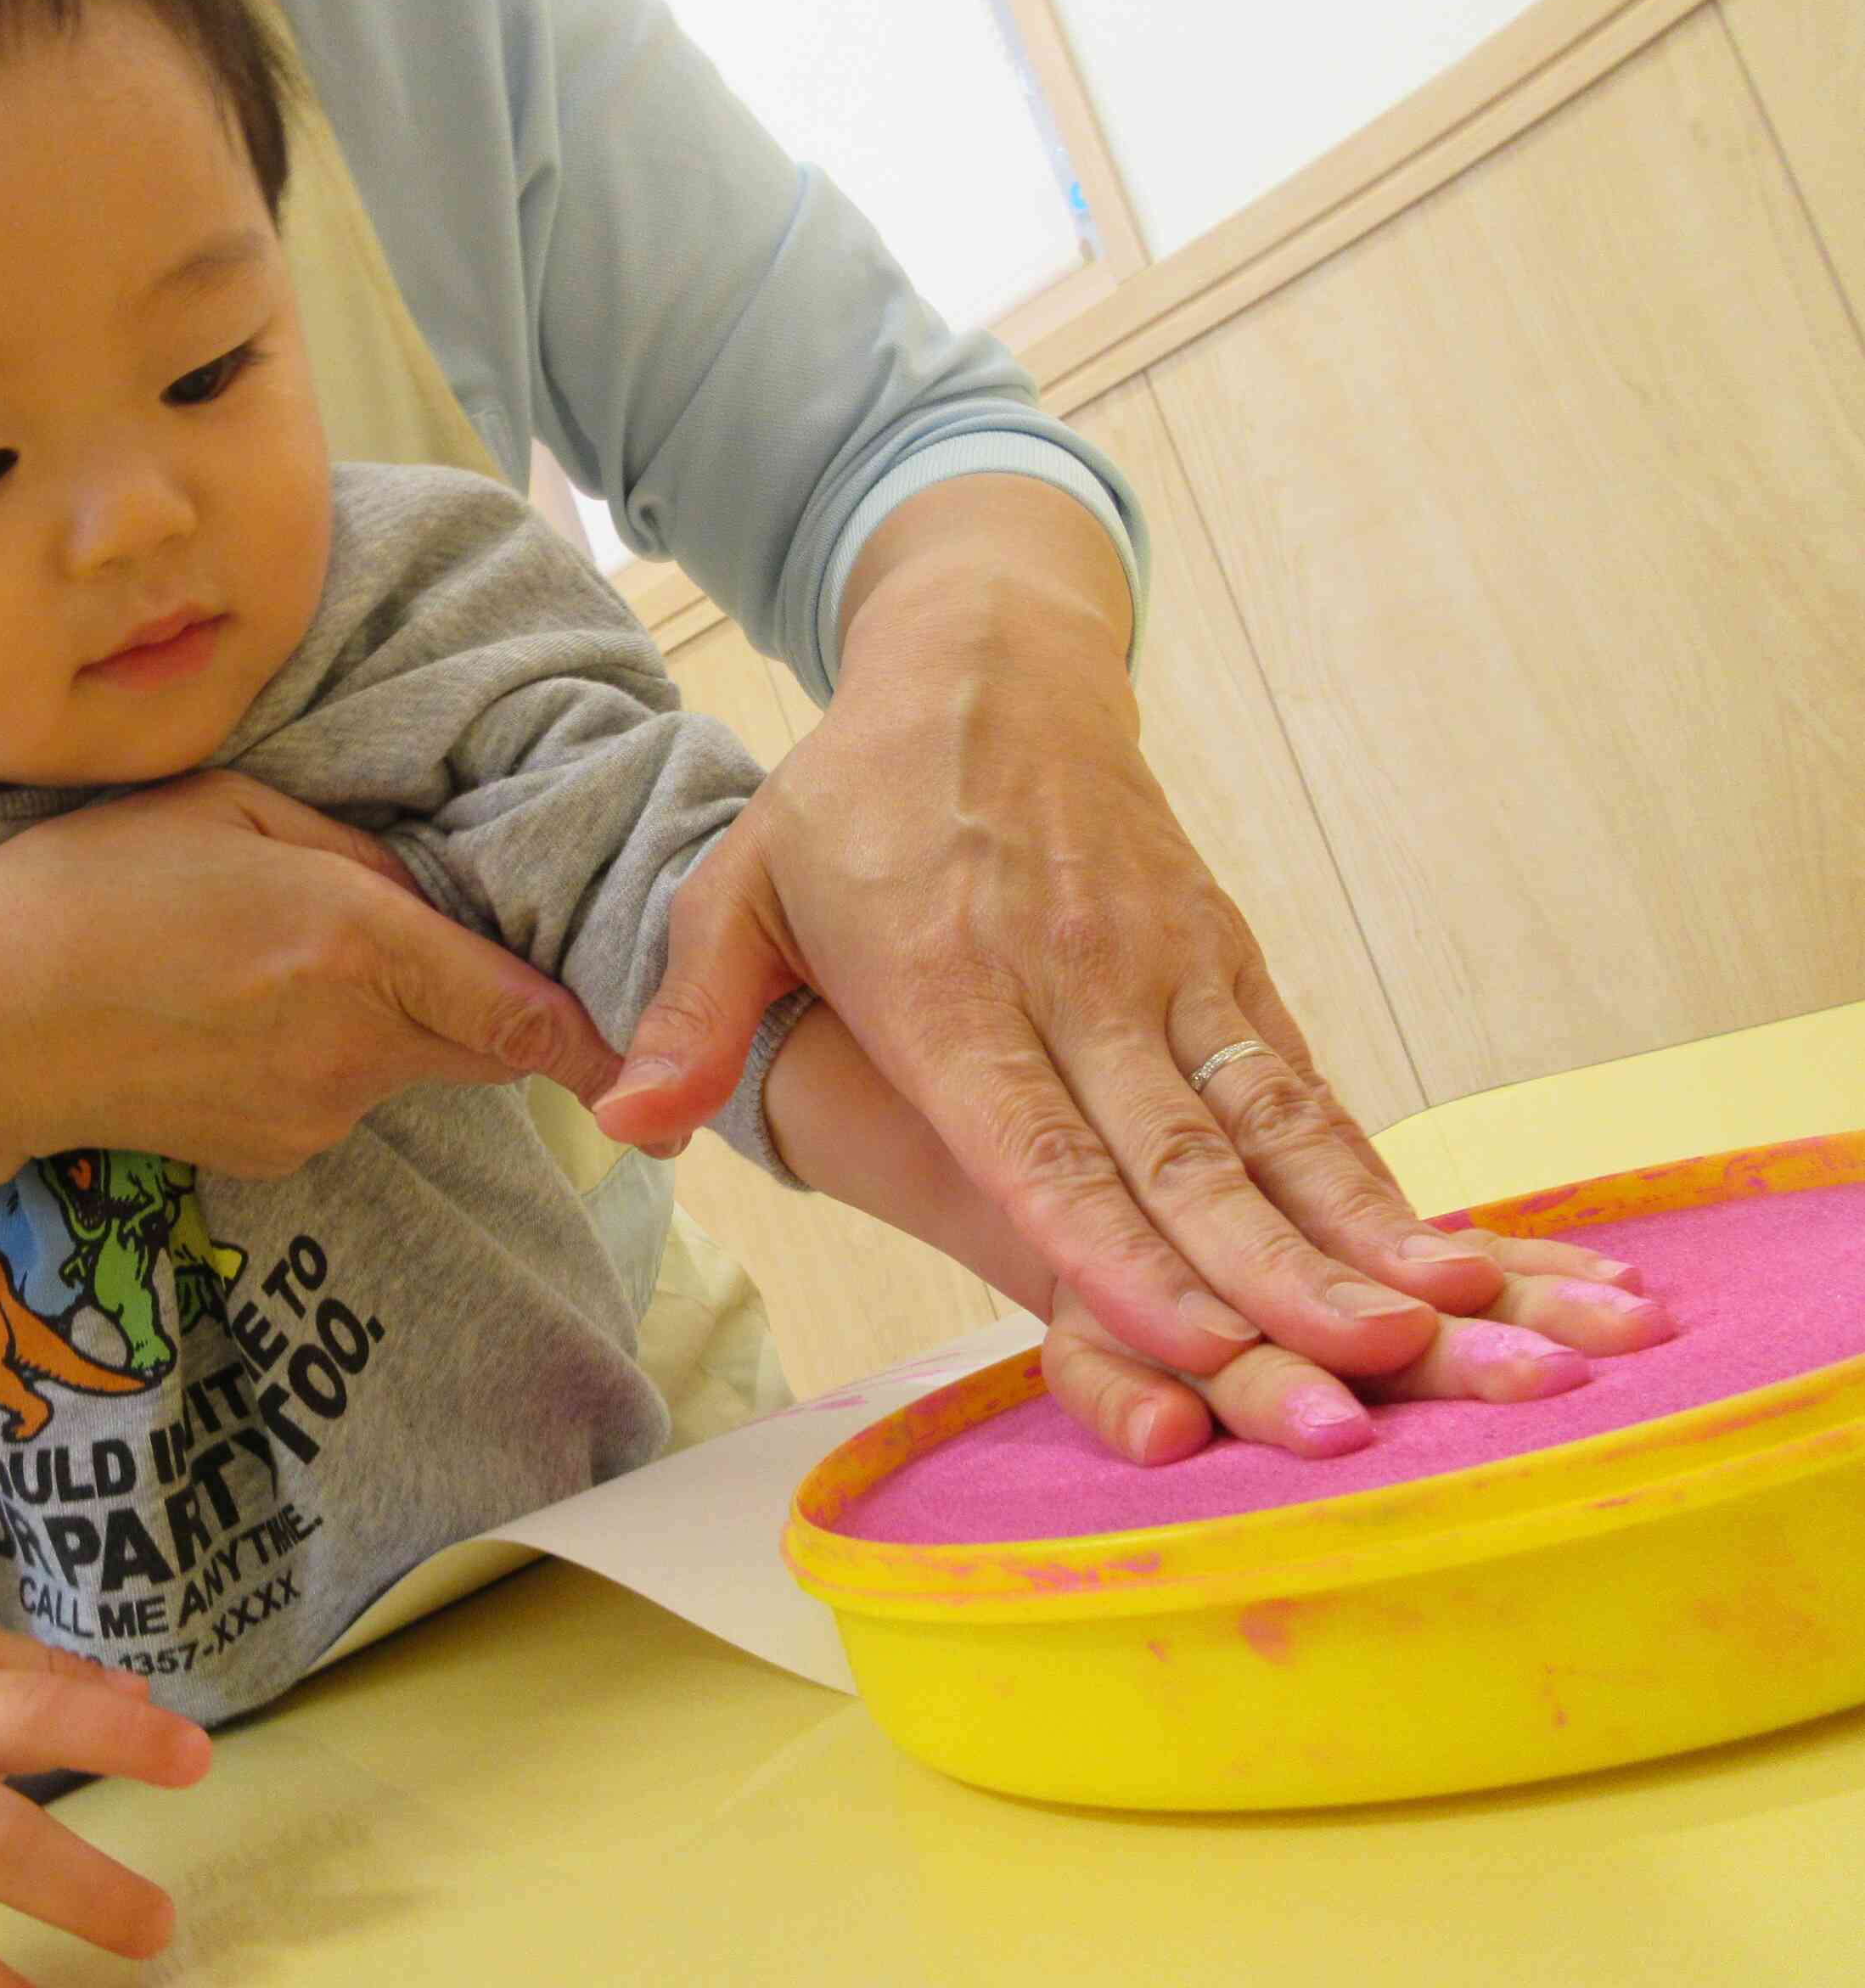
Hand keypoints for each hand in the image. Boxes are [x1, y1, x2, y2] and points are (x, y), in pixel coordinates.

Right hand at [0, 768, 621, 1314]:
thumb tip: (432, 891)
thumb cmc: (85, 894)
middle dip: (494, 1002)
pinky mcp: (274, 1153)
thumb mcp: (230, 815)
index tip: (649, 1030)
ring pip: (410, 1066)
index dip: (596, 1026)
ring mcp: (315, 1115)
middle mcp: (354, 1048)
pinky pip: (343, 1097)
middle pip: (484, 1045)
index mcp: (354, 947)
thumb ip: (355, 855)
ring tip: (294, 962)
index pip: (523, 1011)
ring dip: (398, 1023)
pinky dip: (331, 1057)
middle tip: (466, 948)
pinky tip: (244, 1014)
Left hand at [594, 476, 1624, 1448]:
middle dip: (1262, 1281)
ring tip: (1428, 1335)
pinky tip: (1425, 1255)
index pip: (1036, 1140)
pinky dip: (1361, 1167)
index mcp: (947, 984)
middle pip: (1173, 1154)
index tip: (1189, 1346)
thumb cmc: (855, 797)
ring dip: (1344, 1234)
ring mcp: (1163, 965)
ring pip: (1263, 1119)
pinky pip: (1297, 1075)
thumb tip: (623, 1125)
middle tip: (1344, 1388)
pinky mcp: (1222, 952)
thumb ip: (693, 1011)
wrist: (990, 663)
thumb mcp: (742, 885)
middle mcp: (1071, 981)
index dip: (1113, 1246)